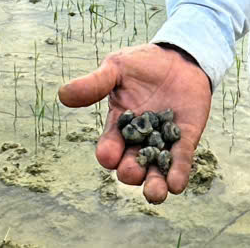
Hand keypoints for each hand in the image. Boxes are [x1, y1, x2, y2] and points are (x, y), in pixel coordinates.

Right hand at [57, 43, 211, 203]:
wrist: (178, 57)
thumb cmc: (142, 63)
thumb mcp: (116, 69)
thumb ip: (94, 84)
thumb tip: (63, 94)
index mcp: (119, 127)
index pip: (109, 147)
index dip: (108, 153)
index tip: (108, 155)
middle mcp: (139, 140)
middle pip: (131, 166)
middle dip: (130, 172)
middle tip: (132, 171)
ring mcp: (163, 142)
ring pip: (156, 171)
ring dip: (154, 185)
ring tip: (156, 193)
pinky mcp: (186, 138)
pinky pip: (181, 160)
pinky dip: (178, 173)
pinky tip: (176, 184)